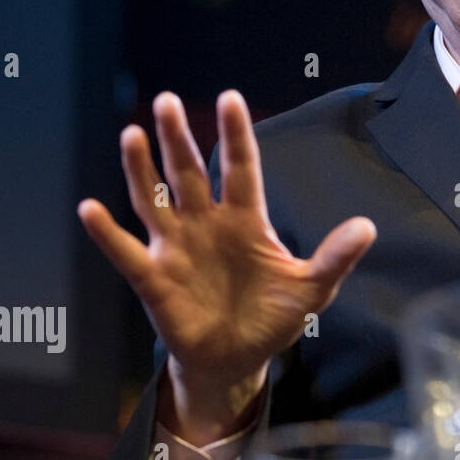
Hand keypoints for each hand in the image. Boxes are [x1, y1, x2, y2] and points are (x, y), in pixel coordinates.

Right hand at [78, 91, 375, 436]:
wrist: (238, 361)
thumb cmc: (273, 317)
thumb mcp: (312, 289)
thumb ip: (335, 257)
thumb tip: (368, 227)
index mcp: (246, 219)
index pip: (241, 168)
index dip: (236, 135)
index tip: (231, 98)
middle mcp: (207, 224)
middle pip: (190, 172)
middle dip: (179, 138)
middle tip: (168, 101)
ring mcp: (177, 248)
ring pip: (154, 199)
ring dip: (141, 169)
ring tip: (132, 134)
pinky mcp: (154, 280)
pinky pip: (126, 252)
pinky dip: (107, 233)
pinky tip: (90, 208)